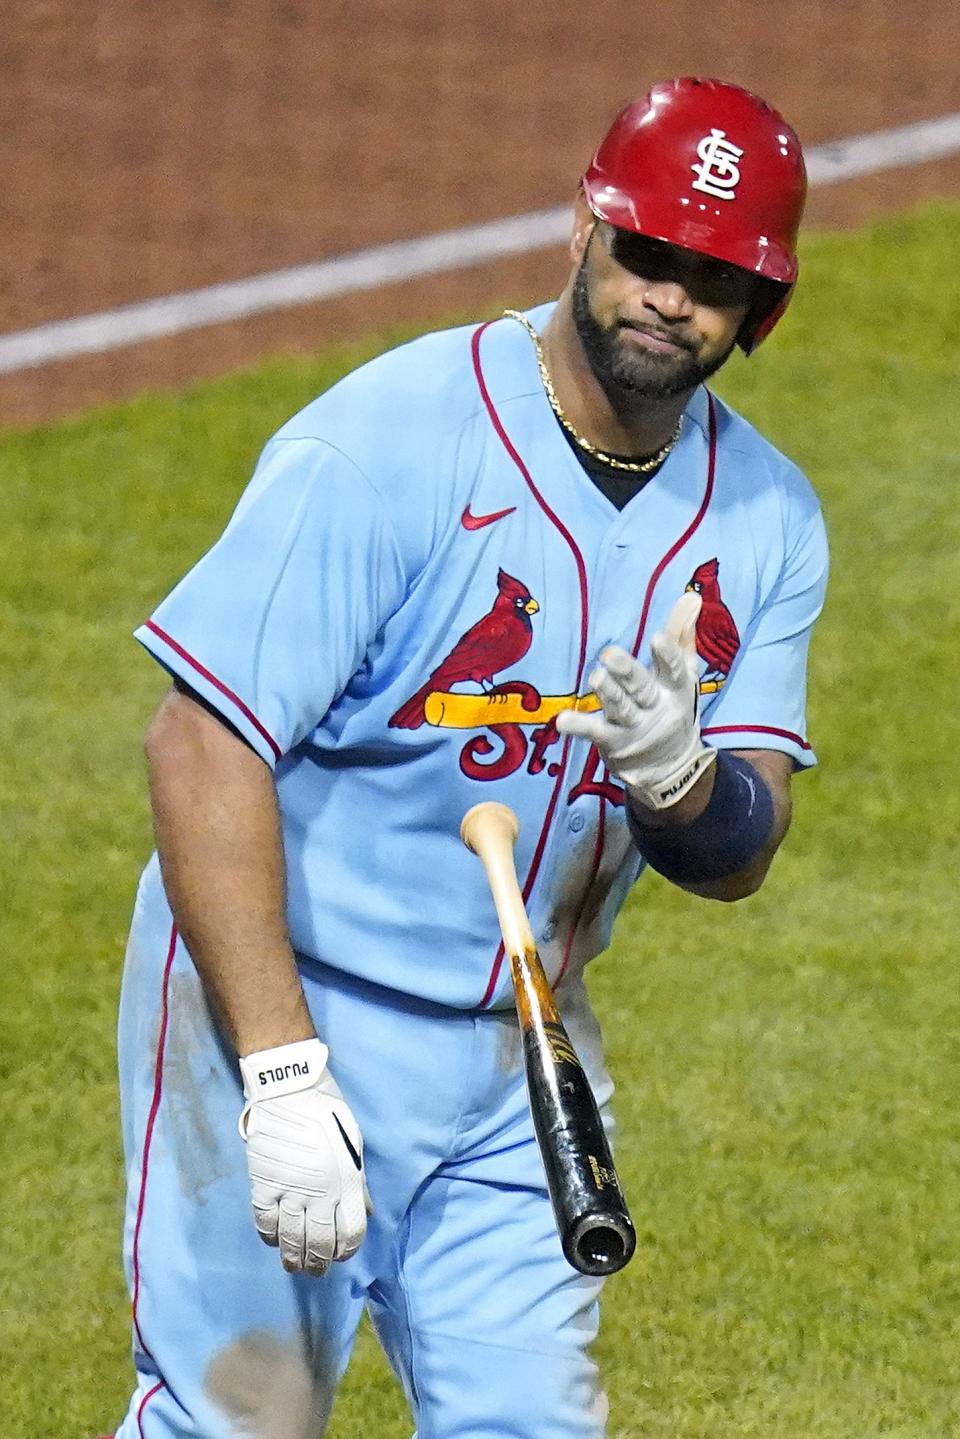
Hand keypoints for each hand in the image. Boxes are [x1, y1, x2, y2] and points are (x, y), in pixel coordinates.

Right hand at [238, 1038, 368, 1275]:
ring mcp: (290, 1190)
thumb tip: (368, 1211)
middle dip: (320, 1264)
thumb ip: (359, 1183)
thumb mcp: (354, 1144)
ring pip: (292, 1240)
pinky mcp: (264, 1184)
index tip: (341, 1255)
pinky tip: (274, 1239)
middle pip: (321, 1244)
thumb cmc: (328, 1111)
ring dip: (295, 1259)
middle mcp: (320, 1193)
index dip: (347, 1251)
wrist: (289, 1088)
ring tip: (296, 1266)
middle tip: (316, 1270)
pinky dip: (270, 1236)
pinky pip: (265, 1222)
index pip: (352, 1233)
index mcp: (347, 1182)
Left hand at [556, 592, 715, 809]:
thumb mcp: (683, 673)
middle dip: (627, 673)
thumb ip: (682, 634)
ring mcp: (633, 726)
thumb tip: (692, 595)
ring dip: (607, 694)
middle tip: (609, 655)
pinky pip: (594, 732)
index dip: (668, 655)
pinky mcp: (611, 741)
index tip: (657, 637)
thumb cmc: (671, 705)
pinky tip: (562, 721)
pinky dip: (579, 727)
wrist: (669, 767)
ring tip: (595, 676)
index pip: (675, 670)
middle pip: (641, 688)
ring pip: (620, 708)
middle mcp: (655, 707)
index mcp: (676, 688)